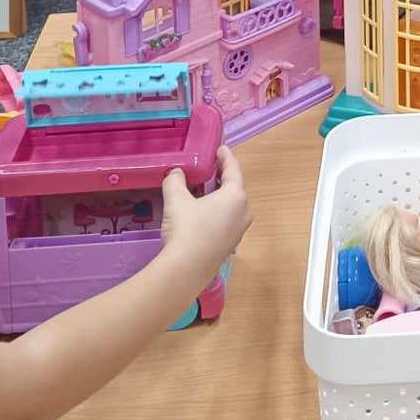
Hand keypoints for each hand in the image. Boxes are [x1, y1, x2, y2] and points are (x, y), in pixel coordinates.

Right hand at [160, 146, 250, 280]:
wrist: (187, 270)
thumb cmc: (186, 228)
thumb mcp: (177, 200)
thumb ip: (175, 181)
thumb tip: (176, 172)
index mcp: (236, 196)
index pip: (233, 169)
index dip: (226, 157)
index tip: (221, 149)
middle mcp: (243, 211)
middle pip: (235, 188)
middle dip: (223, 177)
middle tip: (212, 167)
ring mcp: (239, 231)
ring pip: (232, 206)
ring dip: (221, 197)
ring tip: (207, 190)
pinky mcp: (231, 246)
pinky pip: (227, 221)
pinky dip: (219, 212)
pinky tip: (204, 214)